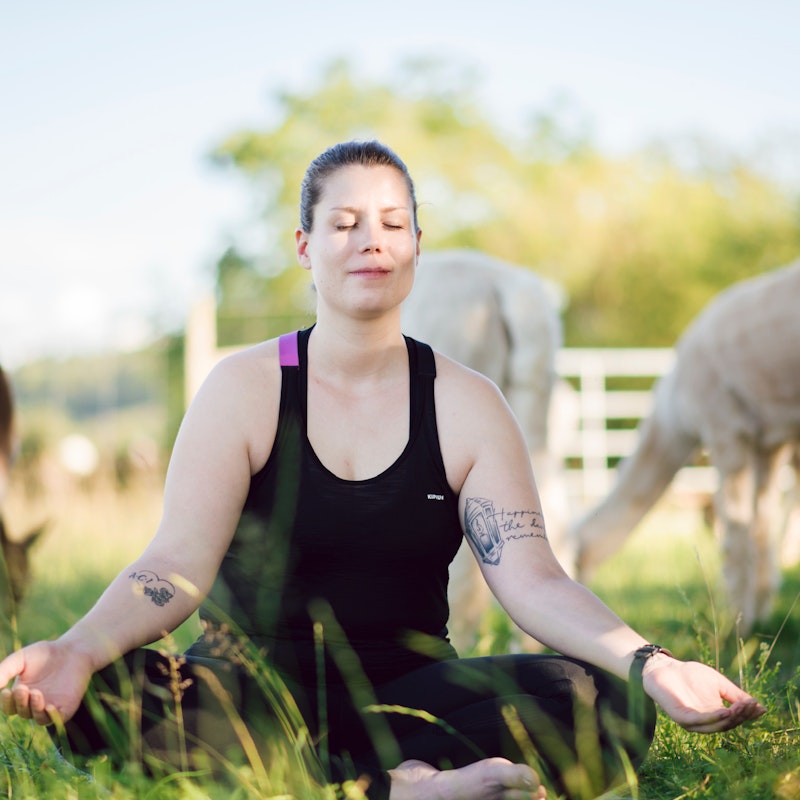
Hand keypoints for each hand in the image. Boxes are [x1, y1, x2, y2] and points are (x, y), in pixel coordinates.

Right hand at [0, 640, 93, 725]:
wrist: (74, 649)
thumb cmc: (45, 654)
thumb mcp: (21, 659)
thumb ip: (4, 671)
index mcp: (22, 695)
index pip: (9, 707)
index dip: (6, 702)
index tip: (6, 690)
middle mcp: (35, 704)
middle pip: (22, 712)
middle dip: (20, 702)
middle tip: (22, 688)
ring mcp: (51, 707)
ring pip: (38, 718)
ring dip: (34, 708)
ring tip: (35, 692)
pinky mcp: (67, 707)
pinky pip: (58, 719)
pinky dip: (52, 716)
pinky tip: (49, 706)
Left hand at [642, 656, 766, 732]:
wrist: (664, 667)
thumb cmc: (690, 674)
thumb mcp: (718, 683)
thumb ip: (736, 695)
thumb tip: (761, 707)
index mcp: (715, 714)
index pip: (735, 719)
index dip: (747, 714)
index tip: (758, 705)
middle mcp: (705, 722)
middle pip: (728, 724)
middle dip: (741, 715)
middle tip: (750, 705)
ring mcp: (693, 722)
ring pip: (716, 725)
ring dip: (730, 718)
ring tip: (740, 708)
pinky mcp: (681, 718)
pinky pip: (699, 721)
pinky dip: (713, 718)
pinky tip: (724, 712)